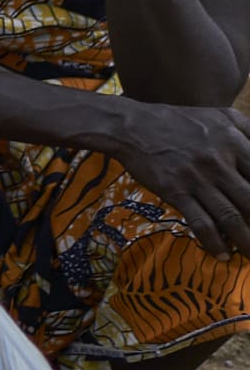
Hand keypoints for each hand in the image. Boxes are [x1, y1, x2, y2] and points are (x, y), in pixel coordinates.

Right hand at [99, 100, 249, 256]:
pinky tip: (221, 254)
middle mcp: (220, 163)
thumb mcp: (221, 115)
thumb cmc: (179, 121)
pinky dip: (213, 242)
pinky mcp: (176, 191)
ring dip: (246, 241)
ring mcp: (197, 179)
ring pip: (231, 217)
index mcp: (235, 142)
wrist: (131, 126)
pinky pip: (199, 222)